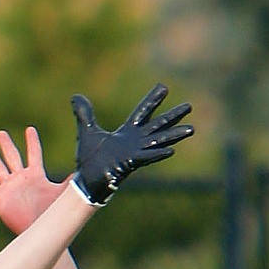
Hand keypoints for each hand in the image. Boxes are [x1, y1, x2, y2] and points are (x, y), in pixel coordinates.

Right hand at [0, 126, 68, 233]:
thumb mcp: (62, 194)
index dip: (32, 142)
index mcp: (36, 175)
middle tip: (1, 133)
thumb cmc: (51, 215)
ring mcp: (10, 187)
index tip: (30, 129)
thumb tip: (86, 171)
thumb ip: (71, 182)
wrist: (38, 231)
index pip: (34, 154)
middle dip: (7, 145)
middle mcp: (22, 179)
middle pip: (13, 157)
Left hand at [71, 83, 193, 204]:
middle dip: (173, 115)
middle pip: (158, 124)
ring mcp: (135, 153)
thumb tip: (75, 97)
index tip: (164, 87)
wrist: (86, 181)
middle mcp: (135, 142)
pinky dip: (158, 154)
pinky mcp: (130, 164)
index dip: (152, 100)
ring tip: (192, 129)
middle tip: (189, 106)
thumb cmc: (89, 159)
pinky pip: (147, 158)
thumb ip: (84, 114)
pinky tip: (172, 149)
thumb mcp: (87, 131)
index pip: (142, 112)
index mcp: (127, 133)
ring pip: (159, 141)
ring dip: (175, 135)